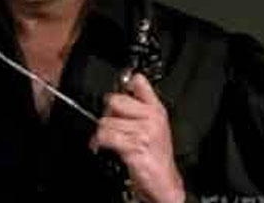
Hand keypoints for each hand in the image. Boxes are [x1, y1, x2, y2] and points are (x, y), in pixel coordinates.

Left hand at [91, 74, 184, 202]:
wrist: (165, 183)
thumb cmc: (155, 156)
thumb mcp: (152, 127)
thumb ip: (138, 109)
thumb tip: (114, 97)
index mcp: (156, 109)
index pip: (140, 82)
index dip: (125, 81)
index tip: (119, 84)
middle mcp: (152, 117)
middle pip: (115, 100)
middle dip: (107, 113)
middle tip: (110, 123)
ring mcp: (144, 131)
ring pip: (107, 121)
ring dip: (101, 132)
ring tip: (106, 139)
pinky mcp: (135, 146)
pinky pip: (107, 136)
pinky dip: (99, 142)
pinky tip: (103, 146)